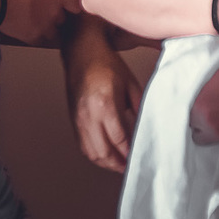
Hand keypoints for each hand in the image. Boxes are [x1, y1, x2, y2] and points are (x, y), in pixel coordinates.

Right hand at [0, 0, 79, 46]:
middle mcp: (55, 13)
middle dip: (57, 15)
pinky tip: (30, 29)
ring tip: (38, 22)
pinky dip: (38, 36)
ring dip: (49, 28)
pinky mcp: (33, 38)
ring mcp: (45, 28)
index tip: (68, 5)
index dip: (72, 5)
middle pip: (63, 19)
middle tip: (46, 10)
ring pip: (54, 33)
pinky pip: (41, 40)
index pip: (76, 5)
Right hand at [65, 45, 143, 173]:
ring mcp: (78, 119)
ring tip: (120, 165)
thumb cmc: (105, 63)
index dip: (130, 152)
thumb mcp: (130, 82)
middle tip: (132, 167)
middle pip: (103, 152)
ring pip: (91, 152)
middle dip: (118, 163)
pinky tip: (106, 155)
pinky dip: (95, 155)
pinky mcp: (73, 119)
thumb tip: (145, 126)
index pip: (119, 139)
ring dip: (106, 163)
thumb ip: (139, 107)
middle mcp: (88, 115)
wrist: (81, 51)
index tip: (140, 157)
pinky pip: (83, 145)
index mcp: (105, 104)